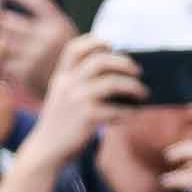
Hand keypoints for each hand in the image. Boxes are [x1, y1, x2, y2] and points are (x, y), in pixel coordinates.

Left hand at [0, 0, 75, 100]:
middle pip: (5, 20)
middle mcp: (48, 38)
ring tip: (1, 44)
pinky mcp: (23, 73)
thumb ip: (41, 14)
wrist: (79, 95)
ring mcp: (35, 56)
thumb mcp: (64, 32)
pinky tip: (5, 63)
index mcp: (60, 24)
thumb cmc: (64, 58)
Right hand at [25, 36, 143, 166]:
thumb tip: (121, 74)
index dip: (94, 42)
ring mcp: (76, 100)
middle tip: (138, 71)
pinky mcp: (87, 118)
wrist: (48, 149)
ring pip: (112, 82)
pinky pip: (117, 110)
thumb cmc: (64, 122)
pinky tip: (135, 113)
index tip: (111, 44)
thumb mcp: (64, 96)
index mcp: (62, 76)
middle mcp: (67, 84)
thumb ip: (80, 82)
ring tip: (143, 93)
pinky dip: (131, 111)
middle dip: (124, 63)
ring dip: (133, 86)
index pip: (74, 49)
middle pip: (99, 61)